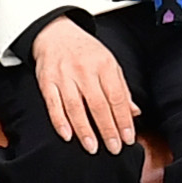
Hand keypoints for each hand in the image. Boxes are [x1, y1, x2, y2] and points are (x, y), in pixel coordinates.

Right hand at [29, 14, 142, 154]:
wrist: (56, 34)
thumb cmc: (86, 52)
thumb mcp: (109, 64)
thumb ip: (121, 89)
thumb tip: (134, 112)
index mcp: (104, 65)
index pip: (117, 97)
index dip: (123, 119)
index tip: (128, 138)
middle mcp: (84, 70)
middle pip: (98, 104)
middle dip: (107, 129)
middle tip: (114, 148)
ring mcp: (64, 76)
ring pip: (75, 107)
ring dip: (85, 130)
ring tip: (93, 148)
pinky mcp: (47, 81)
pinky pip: (53, 104)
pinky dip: (60, 121)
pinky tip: (68, 135)